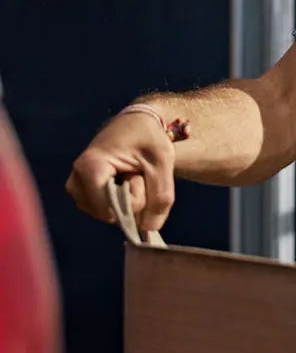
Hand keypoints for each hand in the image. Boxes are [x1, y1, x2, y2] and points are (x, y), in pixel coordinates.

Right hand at [65, 113, 175, 231]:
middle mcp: (76, 181)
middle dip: (133, 199)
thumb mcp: (162, 163)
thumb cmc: (147, 138)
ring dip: (129, 200)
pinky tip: (126, 180)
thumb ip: (161, 197)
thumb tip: (150, 229)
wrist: (136, 122)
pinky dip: (122, 201)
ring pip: (110, 215)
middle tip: (137, 172)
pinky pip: (108, 211)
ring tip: (131, 174)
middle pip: (111, 213)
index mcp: (90, 167)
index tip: (139, 174)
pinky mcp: (83, 194)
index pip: (111, 207)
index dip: (134, 199)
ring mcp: (77, 190)